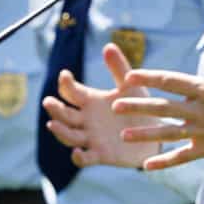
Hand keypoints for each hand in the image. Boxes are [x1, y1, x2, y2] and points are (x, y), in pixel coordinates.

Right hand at [41, 44, 160, 168]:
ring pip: (69, 135)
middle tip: (48, 102)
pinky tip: (77, 152)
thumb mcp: (130, 86)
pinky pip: (86, 158)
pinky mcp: (101, 154)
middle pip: (64, 114)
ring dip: (60, 131)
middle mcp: (86, 119)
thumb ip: (119, 68)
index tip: (65, 75)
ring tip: (52, 125)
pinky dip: (79, 157)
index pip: (71, 92)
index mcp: (91, 101)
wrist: (156, 133)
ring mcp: (91, 137)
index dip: (66, 84)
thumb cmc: (139, 107)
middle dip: (55, 109)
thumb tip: (108, 45)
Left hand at [113, 32, 203, 170]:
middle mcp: (200, 111)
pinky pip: (183, 157)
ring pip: (168, 133)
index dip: (149, 78)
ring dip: (146, 134)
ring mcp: (203, 131)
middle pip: (163, 107)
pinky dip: (165, 162)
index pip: (171, 81)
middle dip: (138, 105)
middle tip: (116, 105)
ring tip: (124, 135)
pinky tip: (147, 167)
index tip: (129, 76)